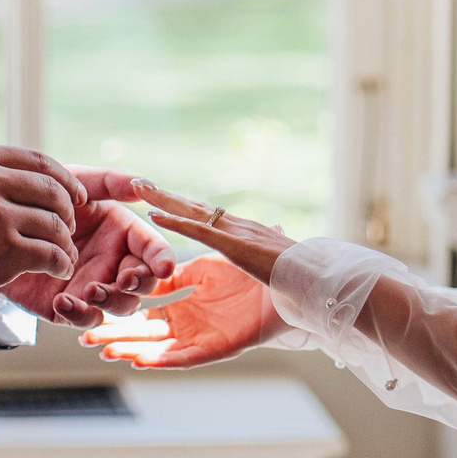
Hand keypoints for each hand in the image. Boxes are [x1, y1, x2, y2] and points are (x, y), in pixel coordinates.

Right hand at [0, 145, 83, 310]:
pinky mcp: (5, 249)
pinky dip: (61, 263)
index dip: (65, 179)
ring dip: (65, 243)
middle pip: (52, 190)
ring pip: (55, 224)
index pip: (38, 160)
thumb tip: (43, 178)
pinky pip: (51, 253)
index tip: (77, 196)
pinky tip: (58, 269)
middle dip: (68, 212)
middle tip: (69, 230)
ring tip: (64, 254)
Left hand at [0, 168, 175, 328]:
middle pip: (145, 283)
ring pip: (121, 307)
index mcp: (124, 233)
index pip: (155, 250)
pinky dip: (79, 314)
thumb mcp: (74, 184)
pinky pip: (85, 320)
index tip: (163, 267)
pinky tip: (63, 300)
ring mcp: (94, 287)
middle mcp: (115, 263)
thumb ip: (109, 182)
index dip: (163, 259)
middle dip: (140, 284)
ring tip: (89, 289)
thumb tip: (145, 184)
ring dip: (111, 301)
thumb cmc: (42, 198)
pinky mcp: (70, 308)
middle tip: (124, 279)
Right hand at [82, 256, 282, 368]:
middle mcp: (191, 325)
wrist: (288, 278)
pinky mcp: (218, 349)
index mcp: (186, 306)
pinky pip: (185, 358)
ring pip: (158, 349)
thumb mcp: (203, 268)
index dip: (121, 315)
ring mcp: (203, 338)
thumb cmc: (253, 269)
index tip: (95, 312)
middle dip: (115, 336)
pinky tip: (139, 360)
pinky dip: (161, 361)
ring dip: (130, 350)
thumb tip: (145, 274)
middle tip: (84, 337)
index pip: (145, 314)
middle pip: (145, 335)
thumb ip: (174, 276)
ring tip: (102, 351)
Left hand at [134, 183, 295, 285]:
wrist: (319, 276)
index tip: (162, 195)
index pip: (206, 214)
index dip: (182, 204)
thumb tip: (277, 228)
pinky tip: (155, 215)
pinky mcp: (235, 246)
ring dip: (162, 199)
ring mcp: (234, 233)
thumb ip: (272, 241)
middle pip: (192, 206)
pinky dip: (175, 222)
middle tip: (137, 181)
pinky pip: (199, 231)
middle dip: (163, 195)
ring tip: (137, 187)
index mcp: (242, 232)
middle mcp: (235, 226)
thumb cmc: (301, 272)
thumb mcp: (278, 254)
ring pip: (190, 210)